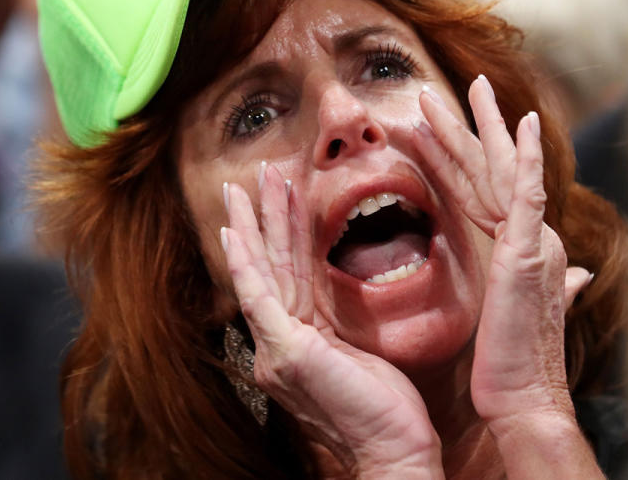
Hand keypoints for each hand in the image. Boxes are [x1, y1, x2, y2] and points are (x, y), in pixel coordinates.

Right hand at [219, 165, 442, 477]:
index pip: (286, 276)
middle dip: (260, 218)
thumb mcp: (359, 354)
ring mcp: (277, 350)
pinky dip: (245, 263)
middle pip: (268, 267)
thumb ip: (337, 327)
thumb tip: (336, 306)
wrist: (394, 452)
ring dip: (255, 224)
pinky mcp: (288, 352)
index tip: (277, 199)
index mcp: (296, 343)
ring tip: (246, 184)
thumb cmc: (385, 411)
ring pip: (263, 272)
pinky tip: (233, 234)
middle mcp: (277, 346)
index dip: (281, 235)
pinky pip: (261, 297)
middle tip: (251, 176)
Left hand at [415, 77, 591, 423]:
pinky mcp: (530, 250)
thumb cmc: (511, 361)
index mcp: (519, 244)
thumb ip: (543, 282)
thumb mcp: (515, 309)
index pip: (479, 188)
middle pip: (490, 168)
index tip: (430, 126)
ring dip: (479, 128)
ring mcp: (532, 239)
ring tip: (459, 89)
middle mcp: (529, 234)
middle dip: (465, 126)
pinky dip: (527, 158)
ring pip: (501, 170)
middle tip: (441, 90)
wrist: (523, 398)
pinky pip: (528, 194)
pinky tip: (524, 123)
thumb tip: (579, 276)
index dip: (453, 155)